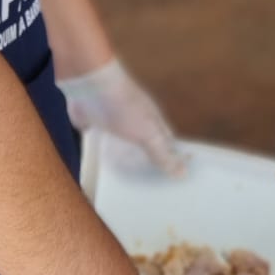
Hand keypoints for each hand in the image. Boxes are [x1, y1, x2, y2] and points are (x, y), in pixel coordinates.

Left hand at [58, 58, 185, 174]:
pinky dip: (98, 153)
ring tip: (122, 183)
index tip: (175, 179)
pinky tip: (96, 167)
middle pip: (144, 146)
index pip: (167, 144)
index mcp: (152, 122)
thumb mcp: (148, 134)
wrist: (91, 86)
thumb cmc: (125, 107)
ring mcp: (113, 123)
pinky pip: (98, 143)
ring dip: (122, 159)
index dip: (171, 159)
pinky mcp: (92, 124)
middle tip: (146, 188)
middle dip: (146, 163)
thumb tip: (183, 174)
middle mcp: (135, 122)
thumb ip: (162, 154)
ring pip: (121, 146)